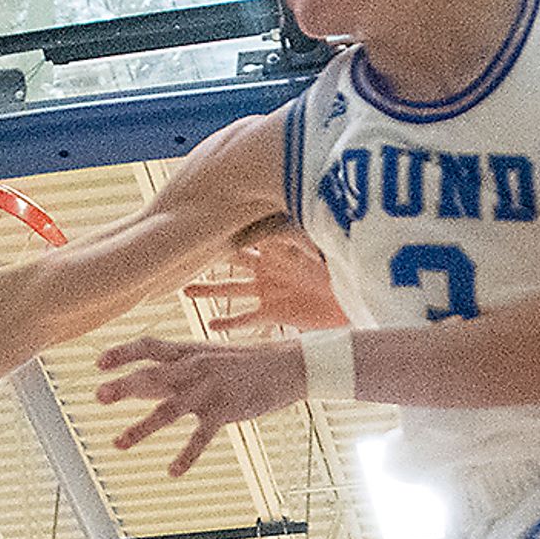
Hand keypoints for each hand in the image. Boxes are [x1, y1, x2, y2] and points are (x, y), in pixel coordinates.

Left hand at [89, 335, 306, 472]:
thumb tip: (137, 381)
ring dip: (141, 427)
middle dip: (124, 386)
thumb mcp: (206, 357)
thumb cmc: (242, 363)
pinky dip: (186, 456)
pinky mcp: (225, 411)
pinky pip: (200, 437)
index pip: (149, 346)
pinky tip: (172, 471)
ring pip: (168, 410)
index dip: (123, 353)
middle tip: (99, 396)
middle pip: (152, 376)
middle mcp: (194, 368)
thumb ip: (173, 369)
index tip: (98, 363)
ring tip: (118, 443)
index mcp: (187, 352)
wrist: (287, 366)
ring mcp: (209, 390)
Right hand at [183, 227, 347, 336]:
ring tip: (185, 291)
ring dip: (209, 290)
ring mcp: (268, 290)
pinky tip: (212, 326)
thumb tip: (309, 212)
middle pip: (232, 258)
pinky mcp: (273, 312)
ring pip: (231, 288)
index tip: (207, 216)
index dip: (231, 223)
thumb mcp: (326, 250)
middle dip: (209, 254)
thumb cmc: (345, 273)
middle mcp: (269, 267)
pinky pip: (245, 319)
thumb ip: (310, 235)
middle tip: (183, 248)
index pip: (251, 231)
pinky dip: (229, 323)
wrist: (356, 304)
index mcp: (280, 247)